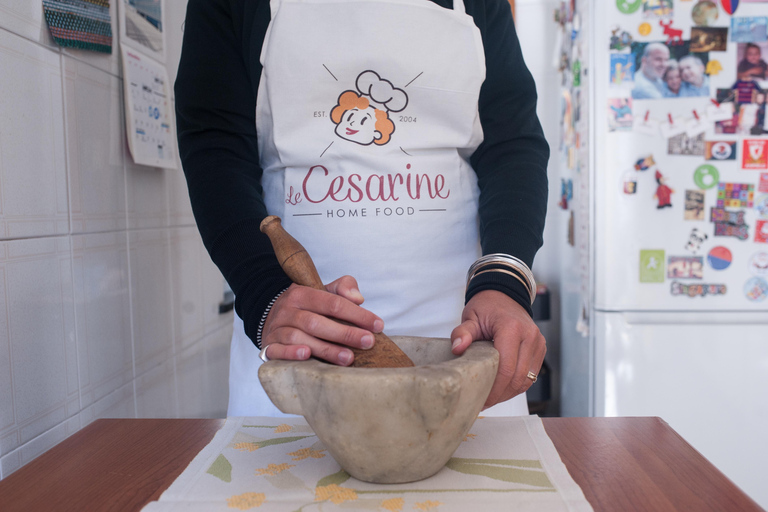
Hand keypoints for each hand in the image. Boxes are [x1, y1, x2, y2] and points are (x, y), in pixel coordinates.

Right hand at [260, 275, 383, 365]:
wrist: (272, 317)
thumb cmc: (307, 307)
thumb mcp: (323, 292)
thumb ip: (343, 288)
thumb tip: (358, 298)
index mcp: (302, 294)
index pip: (333, 303)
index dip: (357, 314)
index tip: (378, 325)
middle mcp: (287, 310)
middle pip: (317, 322)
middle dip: (345, 333)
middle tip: (368, 342)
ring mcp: (277, 329)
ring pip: (300, 338)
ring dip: (325, 349)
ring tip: (348, 358)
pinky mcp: (269, 346)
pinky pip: (277, 350)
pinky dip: (291, 353)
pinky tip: (307, 356)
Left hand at [450, 290, 545, 408]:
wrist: (504, 295)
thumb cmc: (486, 307)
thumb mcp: (470, 317)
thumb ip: (462, 333)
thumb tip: (457, 349)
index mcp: (512, 328)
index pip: (506, 367)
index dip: (494, 389)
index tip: (480, 399)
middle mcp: (530, 336)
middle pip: (517, 378)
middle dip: (500, 395)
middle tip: (482, 403)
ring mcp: (538, 343)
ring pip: (526, 380)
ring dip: (508, 393)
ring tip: (490, 398)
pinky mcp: (540, 349)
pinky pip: (530, 375)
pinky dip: (516, 385)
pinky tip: (501, 389)